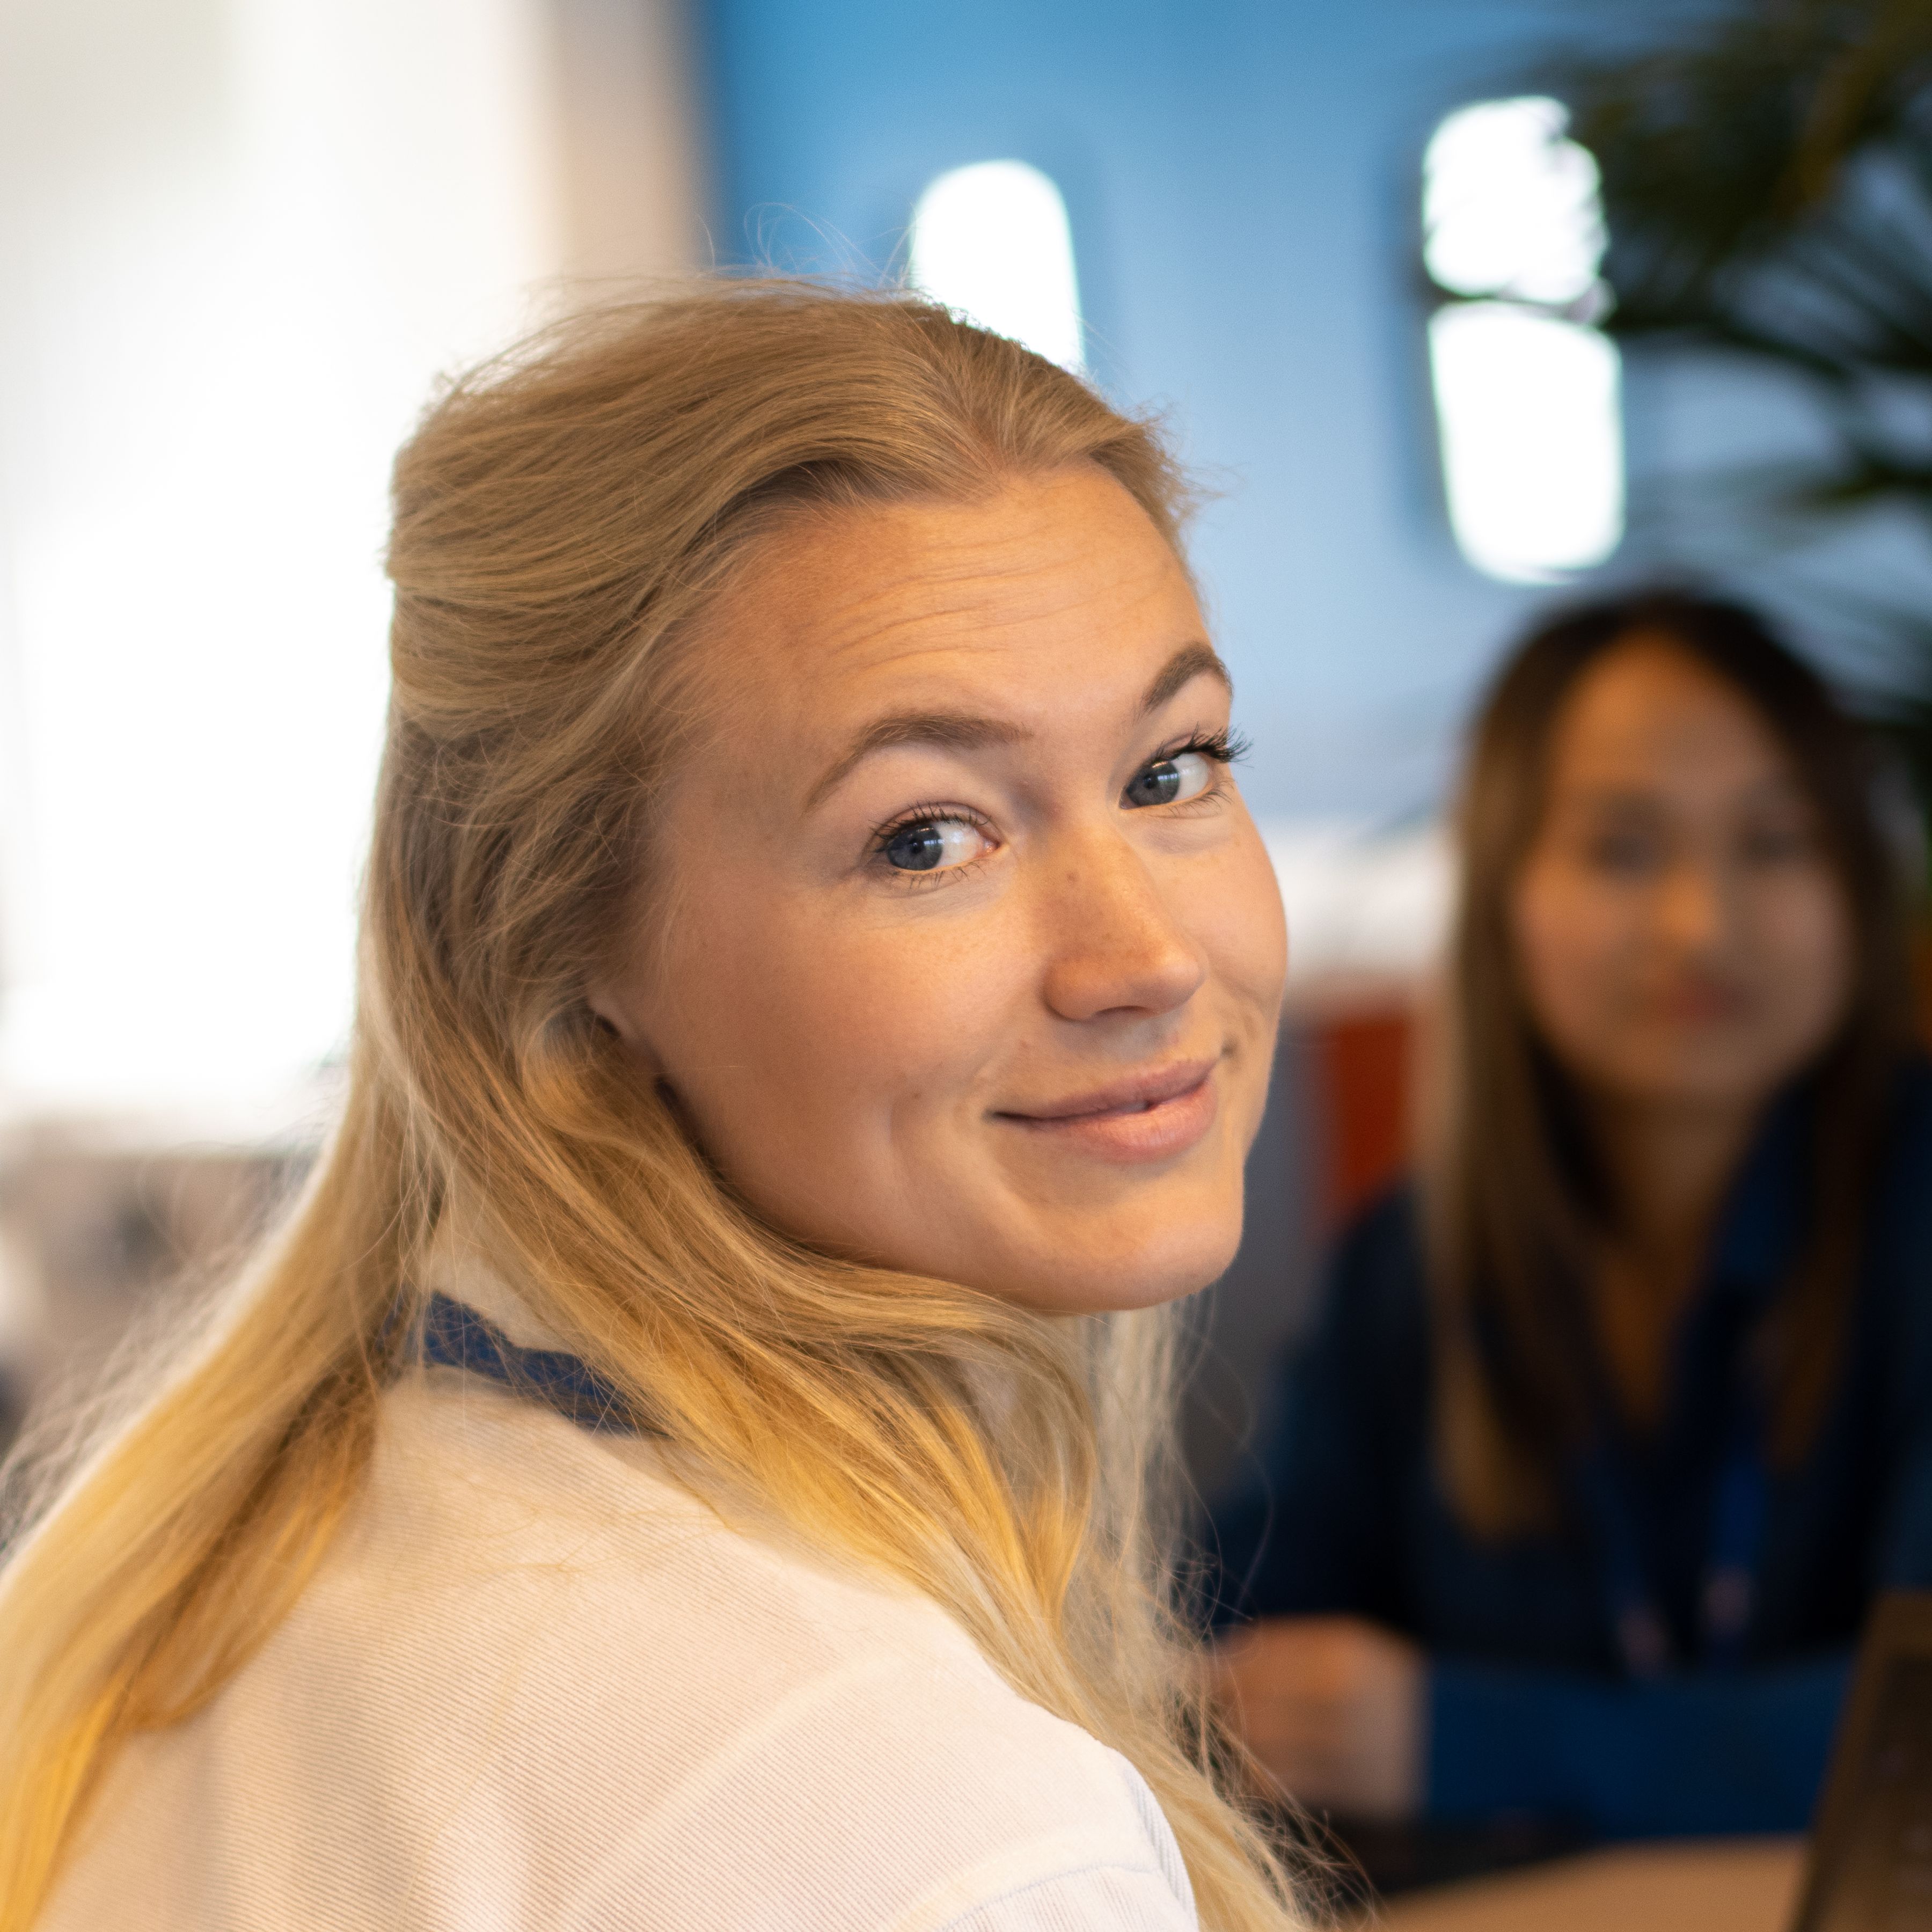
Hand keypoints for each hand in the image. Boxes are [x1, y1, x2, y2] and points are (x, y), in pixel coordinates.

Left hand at [1209, 1615, 1423, 1819]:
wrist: (1459, 1739)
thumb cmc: (1386, 1680)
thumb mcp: (1346, 1642)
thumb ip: (1283, 1644)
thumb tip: (1217, 1653)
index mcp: (1341, 1653)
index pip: (1253, 1660)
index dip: (1215, 1668)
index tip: (1191, 1670)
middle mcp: (1344, 1701)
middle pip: (1251, 1707)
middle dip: (1215, 1707)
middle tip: (1200, 1705)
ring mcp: (1349, 1750)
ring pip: (1260, 1750)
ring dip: (1232, 1743)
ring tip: (1223, 1732)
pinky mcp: (1349, 1792)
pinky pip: (1280, 1786)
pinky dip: (1254, 1775)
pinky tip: (1251, 1762)